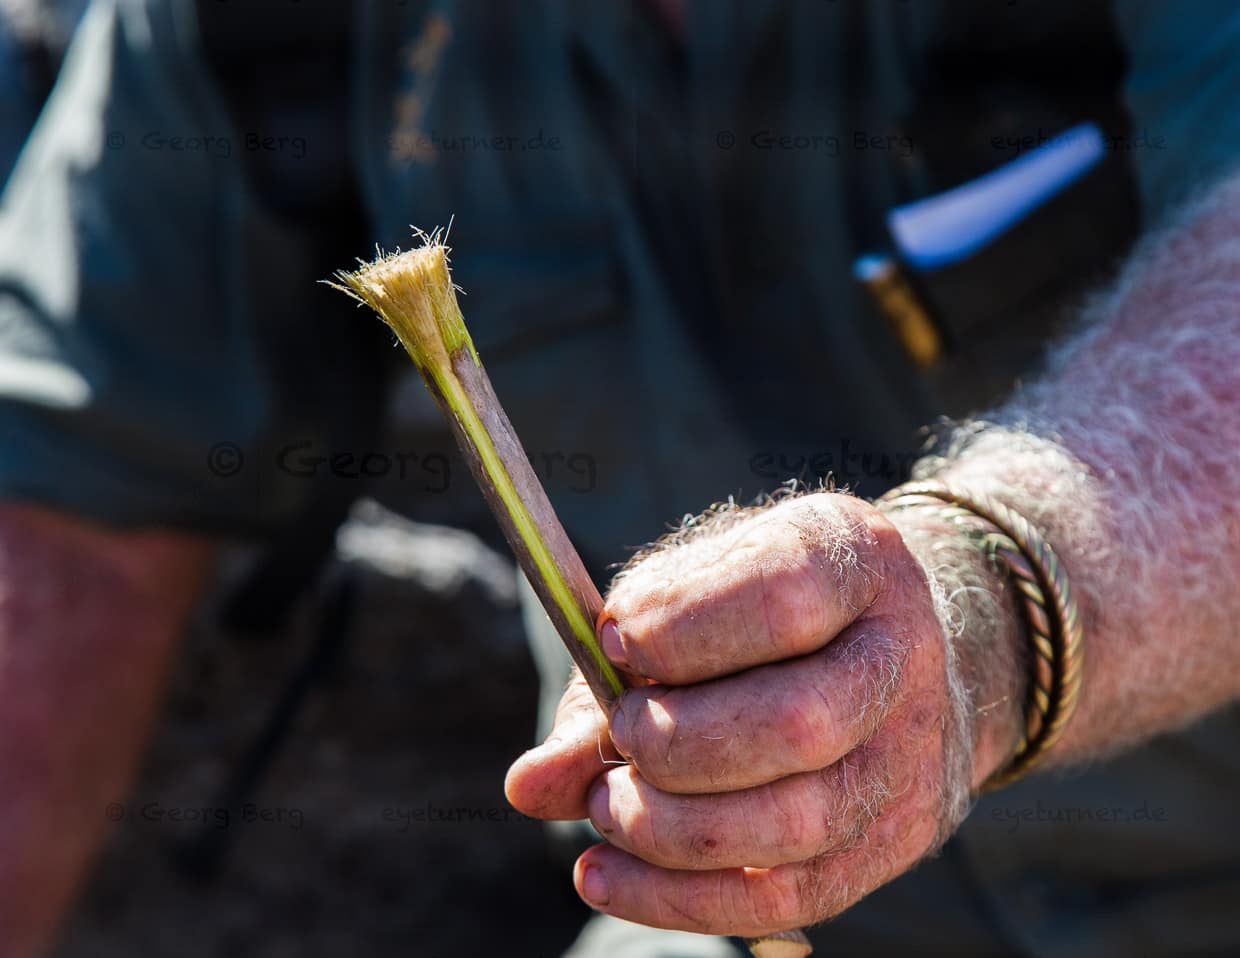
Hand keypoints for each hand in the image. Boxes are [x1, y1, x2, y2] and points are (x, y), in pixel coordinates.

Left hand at [506, 492, 1022, 936]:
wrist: (890, 645)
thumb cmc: (762, 612)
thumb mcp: (693, 597)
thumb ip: (610, 675)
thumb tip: (529, 784)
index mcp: (855, 557)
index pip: (783, 599)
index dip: (682, 629)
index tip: (613, 640)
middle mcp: (902, 653)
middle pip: (799, 722)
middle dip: (677, 742)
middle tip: (617, 733)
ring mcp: (912, 753)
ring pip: (797, 822)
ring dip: (670, 828)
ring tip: (606, 805)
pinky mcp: (897, 835)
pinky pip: (791, 897)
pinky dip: (681, 899)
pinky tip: (606, 877)